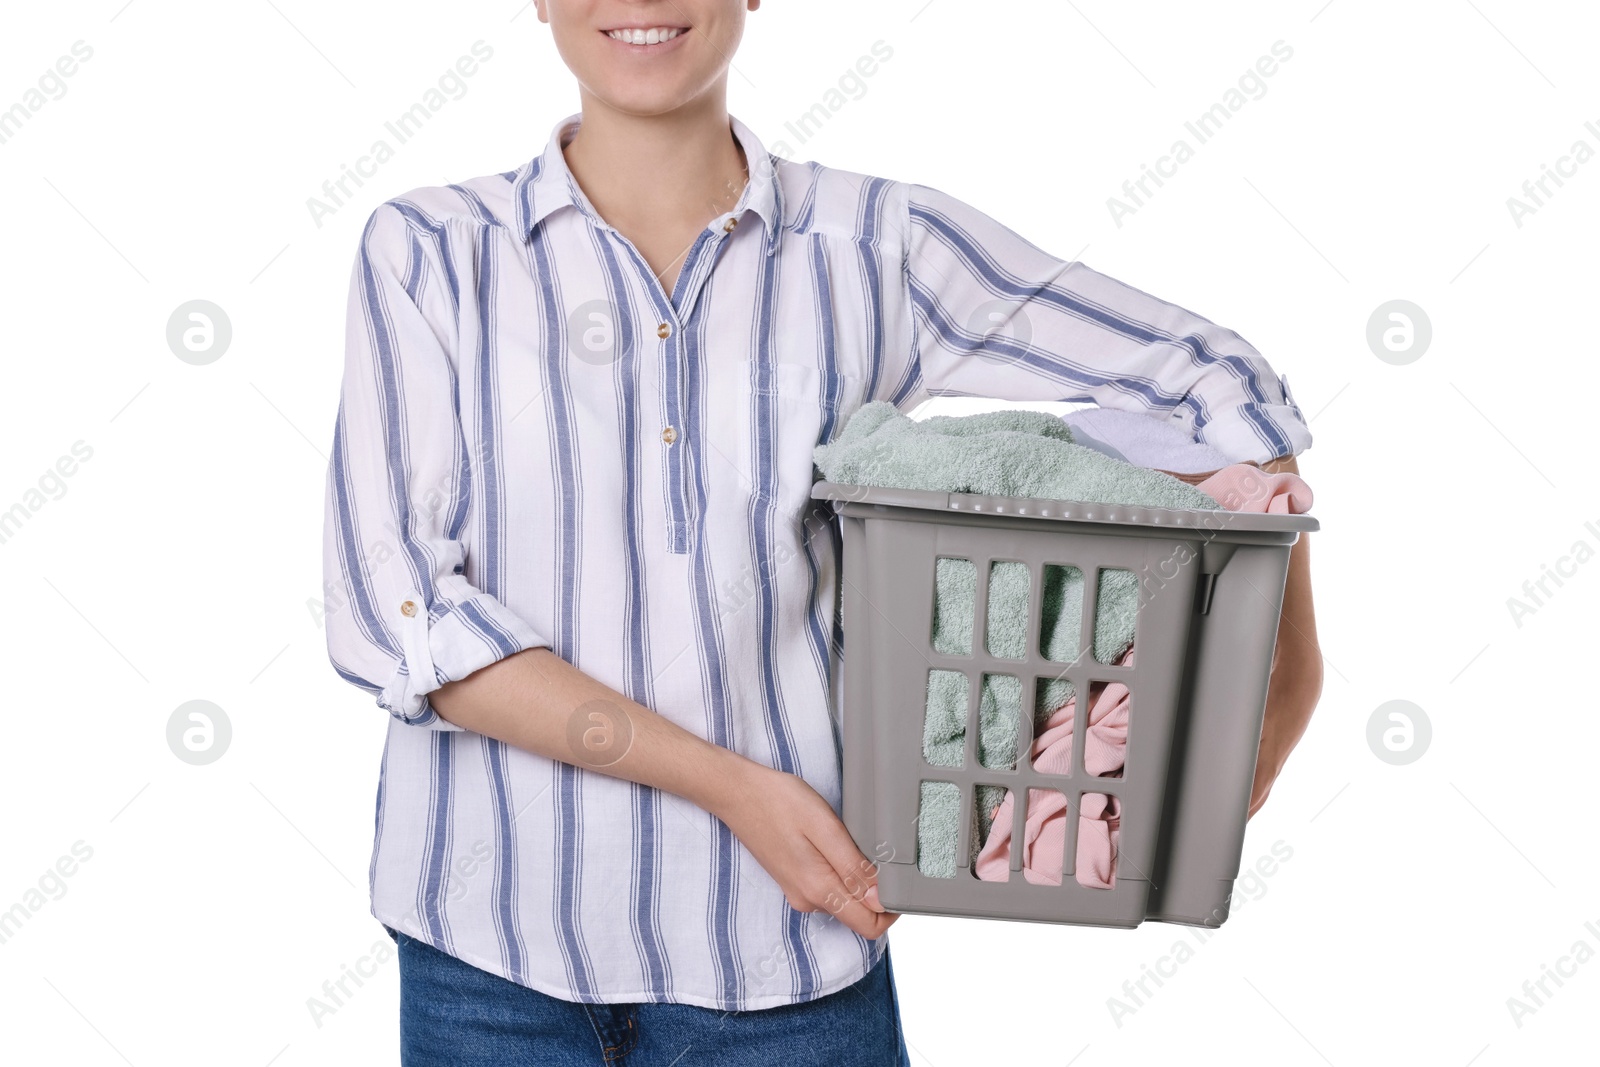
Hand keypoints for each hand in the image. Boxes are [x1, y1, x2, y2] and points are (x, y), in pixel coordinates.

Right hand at [710, 761, 898, 940]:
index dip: (892, 910)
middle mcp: (808, 899)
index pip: (868, 926)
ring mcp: (798, 891)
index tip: (901, 882)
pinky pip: (828, 888)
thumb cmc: (779, 802)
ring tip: (856, 842)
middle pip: (858, 914)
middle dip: (877, 893)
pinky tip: (836, 844)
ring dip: (858, 880)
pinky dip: (841, 872)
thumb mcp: (825, 828)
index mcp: (818, 889)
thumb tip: (880, 899)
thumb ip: (853, 868)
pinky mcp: (793, 880)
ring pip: (844, 899)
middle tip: (882, 853)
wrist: (736, 793)